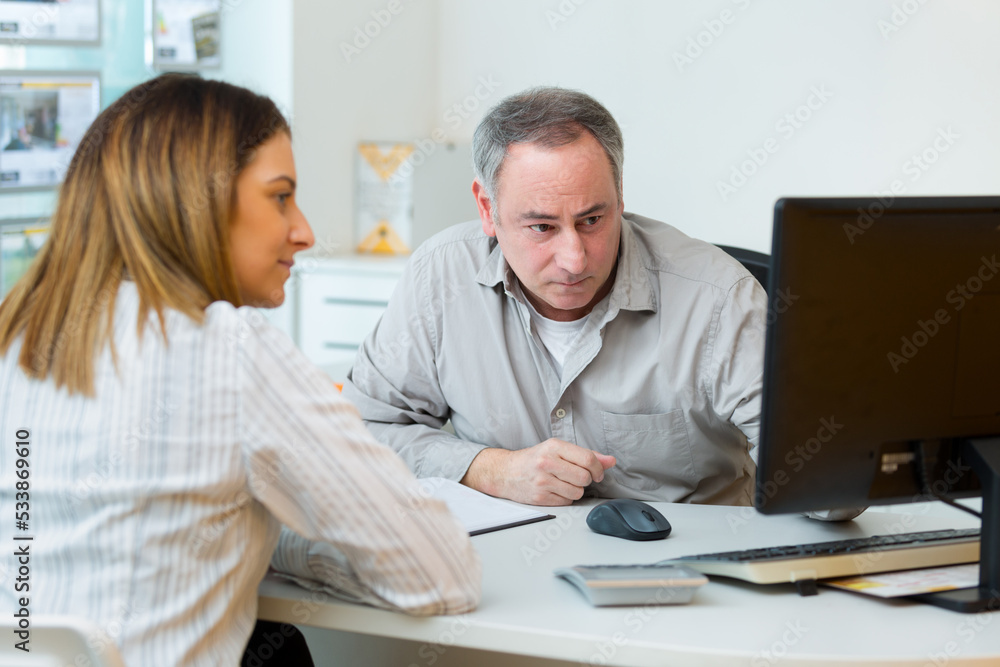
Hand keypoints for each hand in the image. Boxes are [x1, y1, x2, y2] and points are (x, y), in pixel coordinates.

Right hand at [461, 439, 615, 505]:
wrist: (505, 472)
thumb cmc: (534, 459)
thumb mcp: (557, 450)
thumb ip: (586, 455)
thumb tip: (611, 461)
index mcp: (553, 447)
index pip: (587, 459)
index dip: (598, 468)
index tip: (597, 472)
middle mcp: (547, 463)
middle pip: (584, 478)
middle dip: (585, 480)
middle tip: (575, 476)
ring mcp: (543, 482)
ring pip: (577, 492)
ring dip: (575, 490)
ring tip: (562, 482)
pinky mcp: (540, 498)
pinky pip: (567, 502)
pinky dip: (565, 498)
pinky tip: (555, 490)